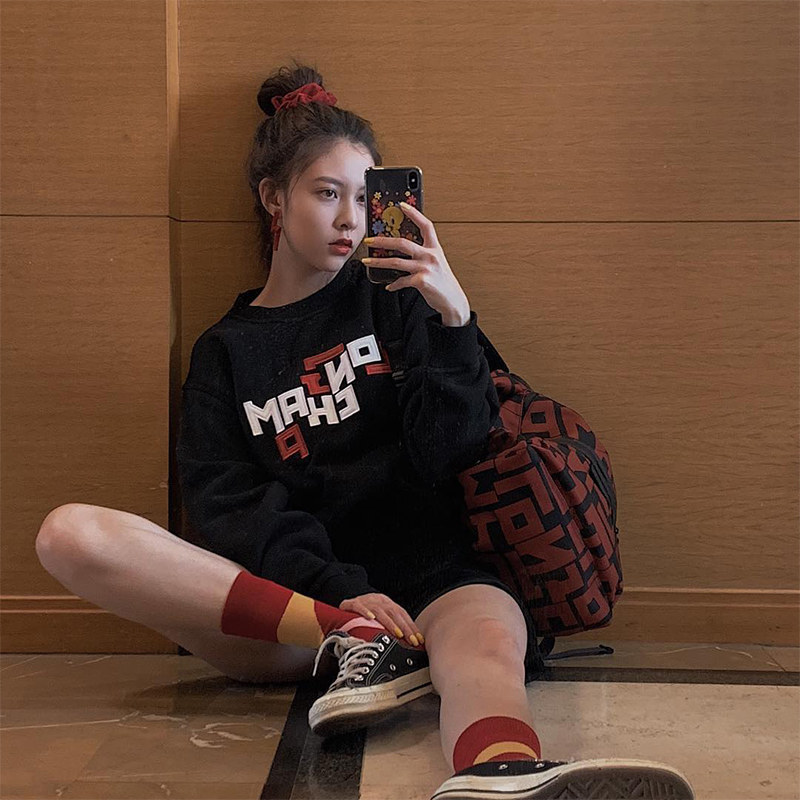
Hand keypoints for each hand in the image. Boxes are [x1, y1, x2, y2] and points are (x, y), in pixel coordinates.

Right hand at [339, 592, 424, 646]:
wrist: (345, 605)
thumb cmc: (364, 614)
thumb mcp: (380, 617)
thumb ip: (392, 626)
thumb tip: (408, 642)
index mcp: (386, 602)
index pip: (402, 614)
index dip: (411, 627)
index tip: (419, 640)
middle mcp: (377, 600)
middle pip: (394, 612)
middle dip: (405, 628)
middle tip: (412, 640)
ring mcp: (365, 601)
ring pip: (380, 611)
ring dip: (390, 623)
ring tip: (398, 634)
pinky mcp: (351, 603)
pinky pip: (358, 606)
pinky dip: (365, 612)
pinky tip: (371, 618)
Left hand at [362, 202, 470, 324]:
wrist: (452, 301)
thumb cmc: (442, 282)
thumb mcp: (436, 263)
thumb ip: (422, 254)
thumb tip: (402, 250)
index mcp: (435, 248)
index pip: (425, 225)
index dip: (414, 213)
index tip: (402, 205)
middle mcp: (431, 256)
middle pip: (402, 243)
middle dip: (382, 240)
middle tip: (369, 240)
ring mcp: (426, 268)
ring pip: (396, 262)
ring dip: (378, 262)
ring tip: (367, 262)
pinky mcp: (421, 281)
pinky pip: (401, 280)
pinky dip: (393, 284)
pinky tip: (389, 286)